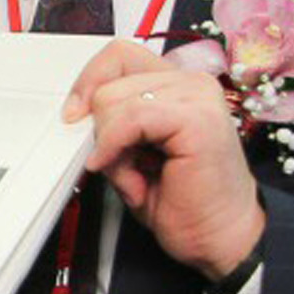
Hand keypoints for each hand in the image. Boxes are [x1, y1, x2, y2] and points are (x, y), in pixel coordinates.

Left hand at [64, 40, 264, 277]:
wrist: (220, 237)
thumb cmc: (183, 201)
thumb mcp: (130, 154)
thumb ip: (110, 125)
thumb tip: (76, 112)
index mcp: (176, 85)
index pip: (119, 56)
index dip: (89, 83)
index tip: (74, 117)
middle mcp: (191, 83)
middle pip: (110, 82)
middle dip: (101, 130)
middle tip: (123, 165)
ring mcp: (197, 96)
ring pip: (114, 100)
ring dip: (111, 146)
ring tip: (138, 175)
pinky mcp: (197, 118)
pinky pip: (130, 119)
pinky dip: (115, 148)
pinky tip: (128, 175)